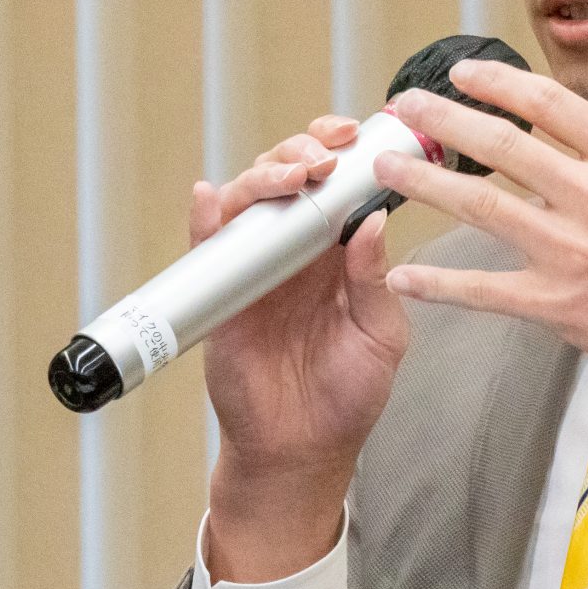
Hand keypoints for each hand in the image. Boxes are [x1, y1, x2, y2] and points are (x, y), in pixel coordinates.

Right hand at [196, 117, 409, 583]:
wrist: (303, 452)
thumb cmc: (349, 396)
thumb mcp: (381, 336)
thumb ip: (376, 281)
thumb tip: (370, 222)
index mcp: (340, 255)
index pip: (337, 185)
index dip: (342, 153)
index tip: (356, 137)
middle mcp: (296, 252)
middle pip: (290, 179)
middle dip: (304, 153)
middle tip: (324, 157)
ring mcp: (256, 270)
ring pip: (250, 201)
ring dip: (265, 176)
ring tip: (292, 176)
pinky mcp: (223, 295)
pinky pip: (208, 247)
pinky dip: (206, 217)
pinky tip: (210, 196)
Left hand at [377, 32, 587, 424]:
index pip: (548, 104)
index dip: (496, 82)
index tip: (461, 72)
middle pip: (501, 146)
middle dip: (442, 120)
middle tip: (403, 107)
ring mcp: (573, 252)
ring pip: (482, 207)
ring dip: (426, 183)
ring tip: (387, 167)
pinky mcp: (559, 305)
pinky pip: (485, 290)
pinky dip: (439, 282)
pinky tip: (402, 272)